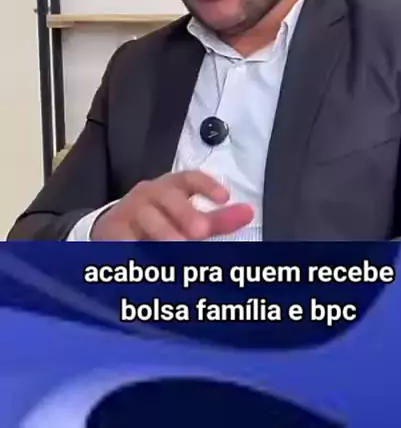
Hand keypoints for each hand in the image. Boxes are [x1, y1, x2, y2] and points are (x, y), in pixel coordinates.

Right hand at [91, 170, 253, 240]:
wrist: (112, 228)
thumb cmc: (161, 218)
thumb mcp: (189, 216)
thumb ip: (219, 218)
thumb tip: (249, 212)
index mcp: (171, 187)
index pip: (189, 178)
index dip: (206, 185)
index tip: (224, 197)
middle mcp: (150, 193)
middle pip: (168, 198)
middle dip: (185, 213)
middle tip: (201, 231)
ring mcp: (130, 211)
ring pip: (147, 218)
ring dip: (165, 233)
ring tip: (180, 248)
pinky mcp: (112, 231)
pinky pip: (125, 239)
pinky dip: (138, 249)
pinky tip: (149, 261)